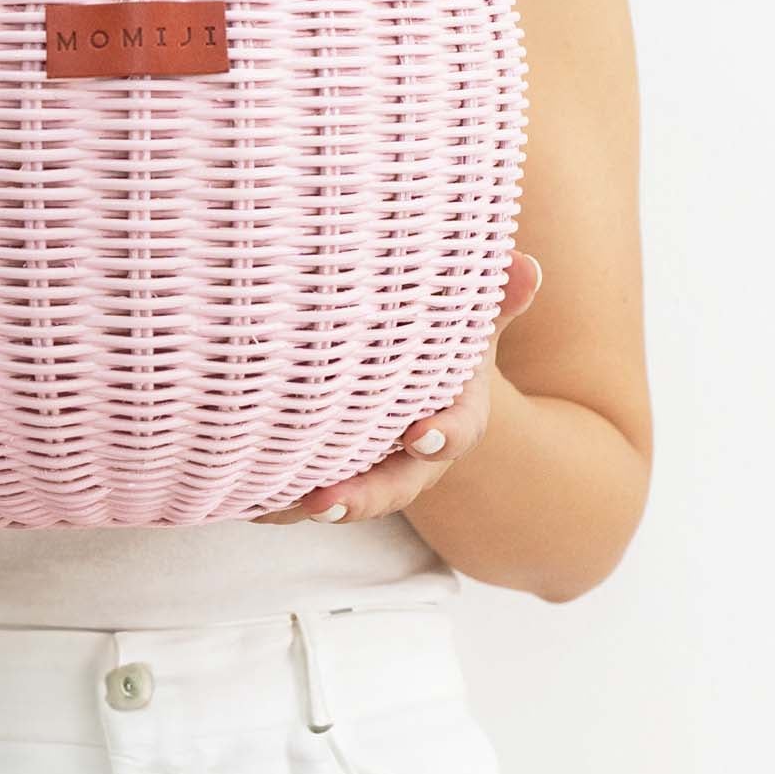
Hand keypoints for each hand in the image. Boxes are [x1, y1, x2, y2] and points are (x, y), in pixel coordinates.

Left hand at [248, 252, 542, 524]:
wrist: (414, 376)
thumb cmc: (439, 343)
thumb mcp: (468, 321)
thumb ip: (492, 299)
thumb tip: (527, 268)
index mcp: (452, 418)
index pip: (454, 433)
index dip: (441, 436)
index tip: (419, 436)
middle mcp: (411, 456)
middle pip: (393, 487)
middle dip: (362, 498)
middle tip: (325, 502)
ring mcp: (372, 470)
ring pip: (346, 498)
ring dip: (311, 505)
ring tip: (274, 505)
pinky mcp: (332, 474)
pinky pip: (306, 495)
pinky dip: (279, 500)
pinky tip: (247, 498)